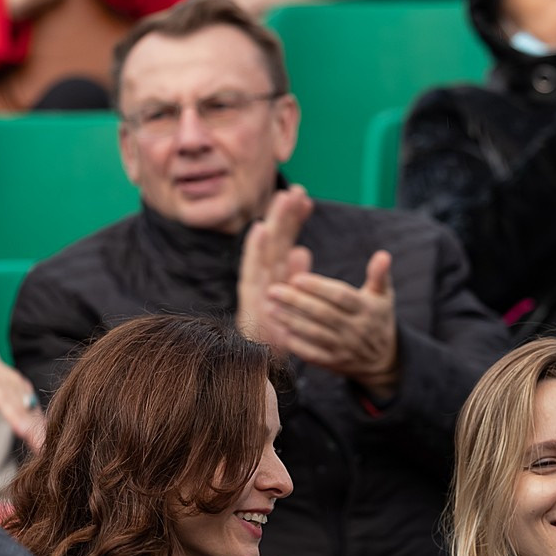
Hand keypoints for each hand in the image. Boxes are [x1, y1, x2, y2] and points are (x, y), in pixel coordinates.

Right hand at [0, 335, 46, 450]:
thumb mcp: (0, 398)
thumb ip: (14, 410)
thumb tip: (28, 430)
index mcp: (23, 393)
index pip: (37, 418)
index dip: (46, 435)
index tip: (58, 454)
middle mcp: (19, 387)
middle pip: (33, 415)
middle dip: (44, 435)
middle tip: (57, 456)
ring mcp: (6, 383)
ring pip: (21, 409)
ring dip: (33, 429)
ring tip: (43, 447)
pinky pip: (4, 400)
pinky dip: (13, 415)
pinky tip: (22, 431)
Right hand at [236, 185, 313, 344]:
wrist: (261, 364)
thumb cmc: (278, 334)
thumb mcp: (295, 302)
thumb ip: (296, 276)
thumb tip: (304, 251)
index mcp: (278, 277)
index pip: (287, 243)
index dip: (295, 220)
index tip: (307, 200)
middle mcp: (265, 278)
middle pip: (275, 240)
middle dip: (285, 214)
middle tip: (297, 190)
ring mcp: (256, 287)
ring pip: (265, 250)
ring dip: (274, 223)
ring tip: (282, 200)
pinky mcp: (249, 299)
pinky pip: (251, 271)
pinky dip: (254, 250)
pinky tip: (260, 230)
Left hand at [266, 251, 399, 400]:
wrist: (383, 359)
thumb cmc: (377, 318)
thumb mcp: (383, 296)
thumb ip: (379, 275)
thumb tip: (383, 255)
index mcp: (367, 309)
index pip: (340, 296)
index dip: (318, 287)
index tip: (296, 278)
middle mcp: (356, 330)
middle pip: (323, 314)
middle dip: (296, 302)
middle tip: (273, 290)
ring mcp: (344, 348)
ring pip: (314, 333)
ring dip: (291, 321)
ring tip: (270, 308)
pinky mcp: (334, 363)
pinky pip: (313, 354)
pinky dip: (296, 344)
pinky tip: (280, 332)